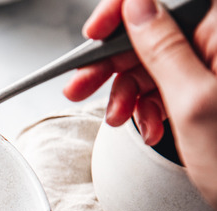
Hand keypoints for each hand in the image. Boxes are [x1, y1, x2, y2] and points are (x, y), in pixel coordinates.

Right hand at [63, 0, 216, 209]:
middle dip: (112, 62)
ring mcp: (214, 69)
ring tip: (118, 118)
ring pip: (152, 62)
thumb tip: (136, 6)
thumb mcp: (193, 102)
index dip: (123, 10)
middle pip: (152, 32)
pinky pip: (164, 86)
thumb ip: (163, 48)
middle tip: (80, 85)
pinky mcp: (208, 91)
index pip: (161, 1)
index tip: (94, 32)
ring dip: (126, 91)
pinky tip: (147, 125)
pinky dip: (146, 106)